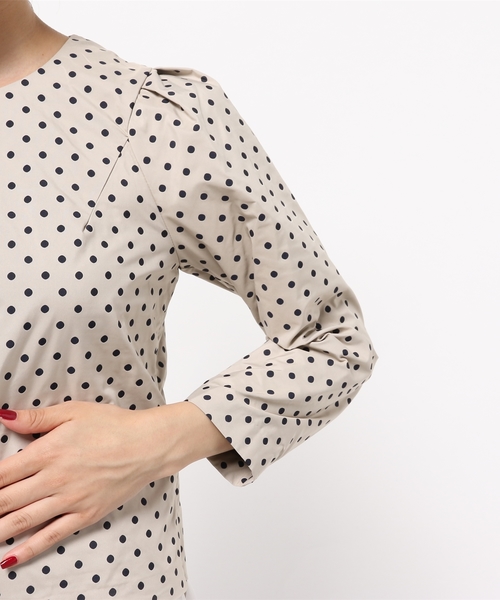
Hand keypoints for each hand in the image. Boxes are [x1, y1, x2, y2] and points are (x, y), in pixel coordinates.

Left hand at [0, 400, 231, 567]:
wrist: (148, 445)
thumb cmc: (113, 425)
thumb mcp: (73, 412)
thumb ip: (36, 418)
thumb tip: (4, 417)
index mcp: (48, 452)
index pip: (1, 473)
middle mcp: (55, 479)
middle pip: (5, 500)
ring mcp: (70, 500)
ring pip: (22, 521)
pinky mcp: (85, 514)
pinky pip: (51, 535)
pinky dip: (28, 549)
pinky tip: (9, 558)